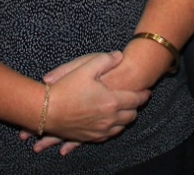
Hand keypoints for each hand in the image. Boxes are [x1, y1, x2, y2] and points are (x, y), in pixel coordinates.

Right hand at [22, 52, 148, 153]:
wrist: (46, 111)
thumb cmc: (65, 87)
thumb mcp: (85, 67)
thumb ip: (105, 60)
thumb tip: (119, 55)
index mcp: (112, 101)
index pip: (136, 99)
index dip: (143, 94)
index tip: (147, 91)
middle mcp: (109, 119)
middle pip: (132, 115)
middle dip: (135, 107)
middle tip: (134, 99)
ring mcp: (100, 130)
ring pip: (121, 127)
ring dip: (125, 118)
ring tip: (124, 110)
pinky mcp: (91, 137)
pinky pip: (109, 135)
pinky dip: (113, 128)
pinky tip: (110, 121)